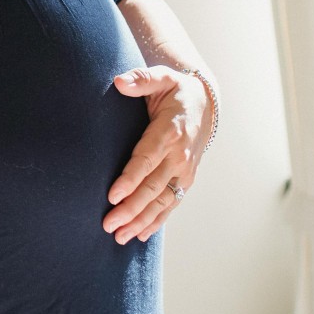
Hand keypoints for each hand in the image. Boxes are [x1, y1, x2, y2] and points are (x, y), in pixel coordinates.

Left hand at [102, 65, 210, 243]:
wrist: (205, 103)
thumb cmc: (176, 90)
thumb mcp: (161, 77)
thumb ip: (141, 79)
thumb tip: (119, 81)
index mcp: (170, 132)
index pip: (147, 159)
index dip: (130, 179)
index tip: (112, 196)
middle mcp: (180, 156)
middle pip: (152, 187)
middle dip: (130, 209)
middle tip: (108, 224)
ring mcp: (184, 171)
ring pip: (162, 201)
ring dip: (141, 221)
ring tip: (119, 237)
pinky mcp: (185, 180)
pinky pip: (171, 203)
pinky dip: (156, 221)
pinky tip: (140, 235)